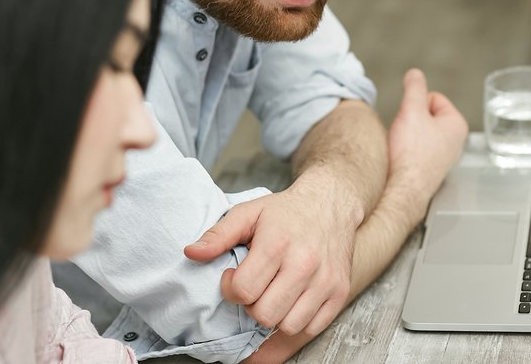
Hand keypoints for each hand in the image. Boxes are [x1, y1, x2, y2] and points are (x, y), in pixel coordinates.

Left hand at [183, 184, 360, 335]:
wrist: (330, 203)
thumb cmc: (285, 211)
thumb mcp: (248, 213)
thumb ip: (218, 235)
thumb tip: (191, 253)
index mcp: (277, 244)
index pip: (244, 291)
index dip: (231, 289)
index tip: (234, 277)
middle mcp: (304, 264)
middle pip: (265, 314)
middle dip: (251, 305)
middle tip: (254, 287)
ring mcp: (324, 281)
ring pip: (288, 326)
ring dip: (274, 315)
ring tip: (272, 294)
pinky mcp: (339, 292)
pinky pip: (312, 327)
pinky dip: (297, 321)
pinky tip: (290, 300)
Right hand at [384, 69, 467, 227]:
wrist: (402, 191)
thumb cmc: (410, 155)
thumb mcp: (411, 111)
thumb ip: (414, 88)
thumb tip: (415, 74)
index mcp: (456, 124)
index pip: (433, 97)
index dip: (415, 104)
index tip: (409, 119)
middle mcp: (455, 142)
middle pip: (426, 114)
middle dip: (411, 120)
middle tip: (405, 135)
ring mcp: (443, 157)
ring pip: (419, 132)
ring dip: (407, 135)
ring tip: (403, 148)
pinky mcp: (430, 168)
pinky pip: (415, 149)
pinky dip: (406, 151)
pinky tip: (402, 159)